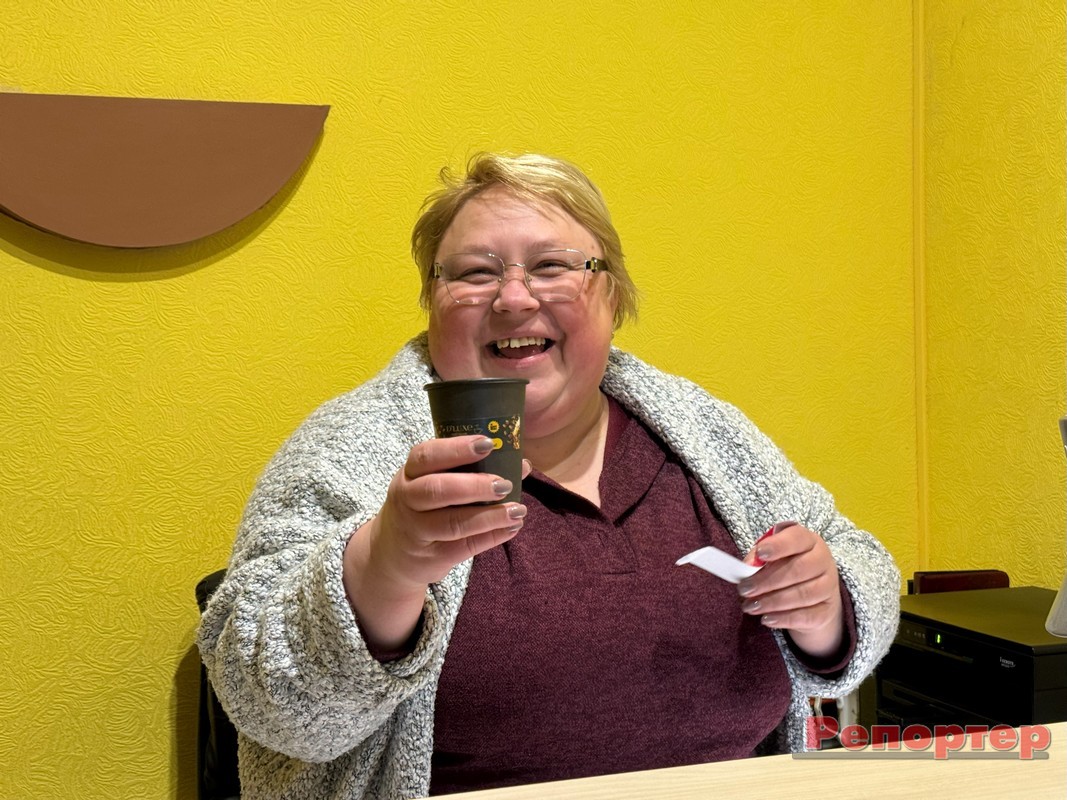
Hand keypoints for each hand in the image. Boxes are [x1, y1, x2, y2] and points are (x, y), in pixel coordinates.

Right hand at [343, 435, 528, 650]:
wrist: (392, 554)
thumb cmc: (422, 508)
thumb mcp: (431, 483)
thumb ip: (470, 471)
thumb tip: (521, 464)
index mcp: (409, 473)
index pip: (427, 455)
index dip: (457, 449)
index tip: (488, 444)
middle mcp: (407, 500)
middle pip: (437, 490)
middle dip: (474, 486)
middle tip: (504, 484)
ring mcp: (416, 531)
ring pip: (452, 523)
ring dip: (489, 516)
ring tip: (517, 510)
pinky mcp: (431, 557)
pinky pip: (464, 547)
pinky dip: (491, 537)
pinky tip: (511, 528)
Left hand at [737, 524, 844, 658]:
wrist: (814, 597)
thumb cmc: (787, 569)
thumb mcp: (772, 558)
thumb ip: (759, 559)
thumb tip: (748, 566)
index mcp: (808, 541)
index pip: (797, 538)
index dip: (778, 545)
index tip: (760, 553)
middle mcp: (823, 560)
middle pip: (798, 569)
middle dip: (767, 581)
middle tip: (745, 589)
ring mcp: (829, 586)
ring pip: (802, 595)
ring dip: (772, 602)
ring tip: (750, 606)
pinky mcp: (827, 610)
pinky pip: (806, 616)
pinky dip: (784, 618)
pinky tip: (767, 619)